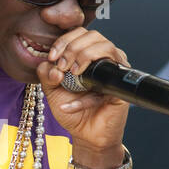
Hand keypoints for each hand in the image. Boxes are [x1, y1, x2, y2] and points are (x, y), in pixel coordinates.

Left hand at [36, 27, 129, 153]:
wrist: (85, 135)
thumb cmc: (72, 110)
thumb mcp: (52, 90)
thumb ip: (47, 73)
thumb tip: (48, 63)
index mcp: (88, 55)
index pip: (80, 33)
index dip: (65, 40)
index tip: (52, 56)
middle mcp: (104, 59)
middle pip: (94, 35)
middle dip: (73, 47)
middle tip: (62, 66)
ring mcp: (115, 71)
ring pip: (107, 47)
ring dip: (84, 57)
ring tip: (70, 75)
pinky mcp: (121, 90)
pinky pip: (105, 83)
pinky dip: (84, 98)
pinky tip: (69, 106)